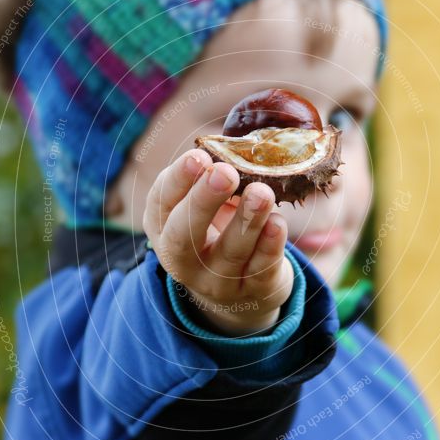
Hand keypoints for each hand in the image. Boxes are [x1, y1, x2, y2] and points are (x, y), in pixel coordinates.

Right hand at [143, 148, 293, 336]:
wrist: (238, 291)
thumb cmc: (217, 231)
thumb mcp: (201, 208)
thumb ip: (209, 180)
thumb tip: (234, 148)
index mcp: (164, 229)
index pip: (162, 204)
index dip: (178, 181)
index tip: (198, 156)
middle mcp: (184, 261)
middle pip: (184, 236)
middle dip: (203, 202)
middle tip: (224, 172)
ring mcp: (217, 282)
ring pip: (230, 252)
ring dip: (246, 220)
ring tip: (261, 192)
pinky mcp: (252, 291)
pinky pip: (261, 268)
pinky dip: (269, 245)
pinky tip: (277, 223)